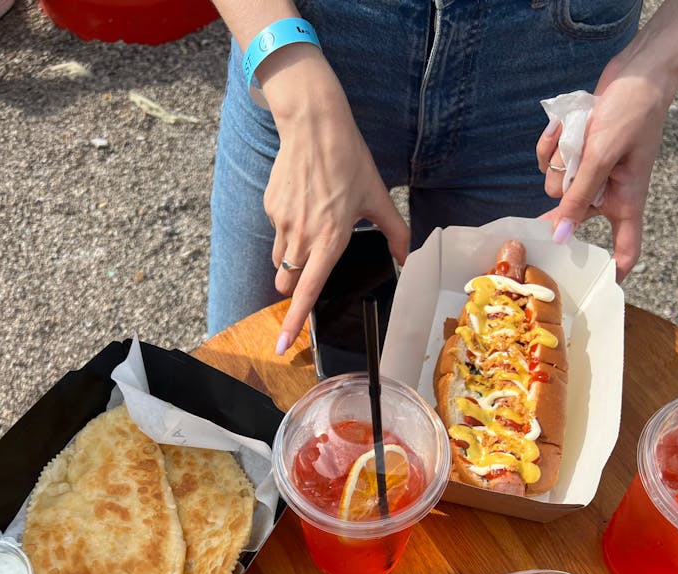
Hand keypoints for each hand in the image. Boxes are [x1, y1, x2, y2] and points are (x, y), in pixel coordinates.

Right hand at [260, 48, 409, 353]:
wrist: (313, 124)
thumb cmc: (349, 160)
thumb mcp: (378, 197)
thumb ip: (395, 233)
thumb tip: (407, 259)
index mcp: (330, 240)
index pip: (308, 291)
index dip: (294, 322)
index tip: (282, 345)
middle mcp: (302, 237)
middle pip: (287, 283)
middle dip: (295, 286)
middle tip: (312, 265)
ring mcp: (282, 223)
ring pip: (280, 260)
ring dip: (291, 259)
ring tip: (312, 227)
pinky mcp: (271, 208)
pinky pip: (276, 232)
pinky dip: (287, 228)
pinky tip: (303, 203)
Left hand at [537, 71, 667, 280]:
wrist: (634, 72)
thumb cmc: (631, 113)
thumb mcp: (602, 156)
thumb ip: (578, 197)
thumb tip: (561, 236)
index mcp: (625, 201)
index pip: (626, 248)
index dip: (615, 271)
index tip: (602, 288)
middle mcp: (607, 193)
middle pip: (570, 213)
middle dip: (566, 188)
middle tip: (578, 160)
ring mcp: (590, 174)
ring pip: (554, 185)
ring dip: (559, 157)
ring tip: (579, 131)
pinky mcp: (577, 156)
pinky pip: (550, 163)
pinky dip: (552, 144)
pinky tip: (563, 126)